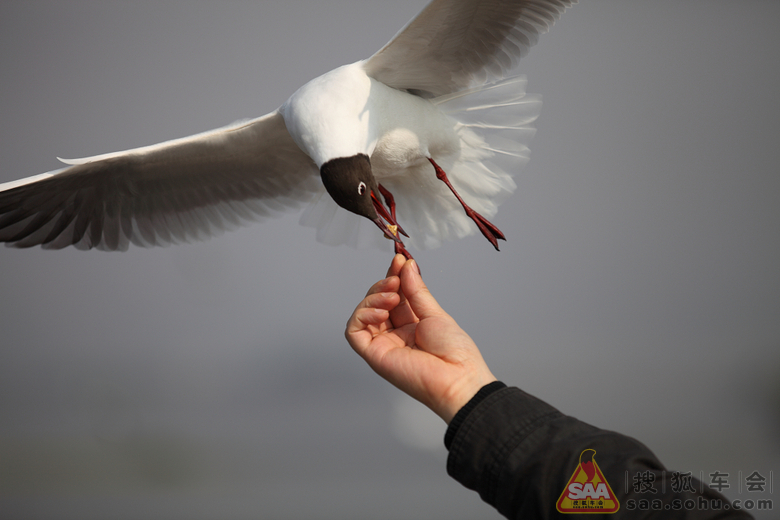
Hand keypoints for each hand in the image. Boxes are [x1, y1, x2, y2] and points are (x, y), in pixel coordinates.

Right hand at [346, 254, 496, 422]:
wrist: (458, 377)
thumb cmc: (454, 352)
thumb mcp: (434, 313)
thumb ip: (416, 290)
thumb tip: (406, 266)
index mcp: (410, 325)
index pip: (393, 295)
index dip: (393, 275)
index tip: (399, 259)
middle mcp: (394, 334)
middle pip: (376, 301)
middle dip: (384, 283)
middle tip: (396, 278)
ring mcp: (382, 344)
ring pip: (362, 314)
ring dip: (373, 297)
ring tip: (393, 295)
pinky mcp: (373, 355)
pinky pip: (354, 331)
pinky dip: (362, 314)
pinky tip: (381, 309)